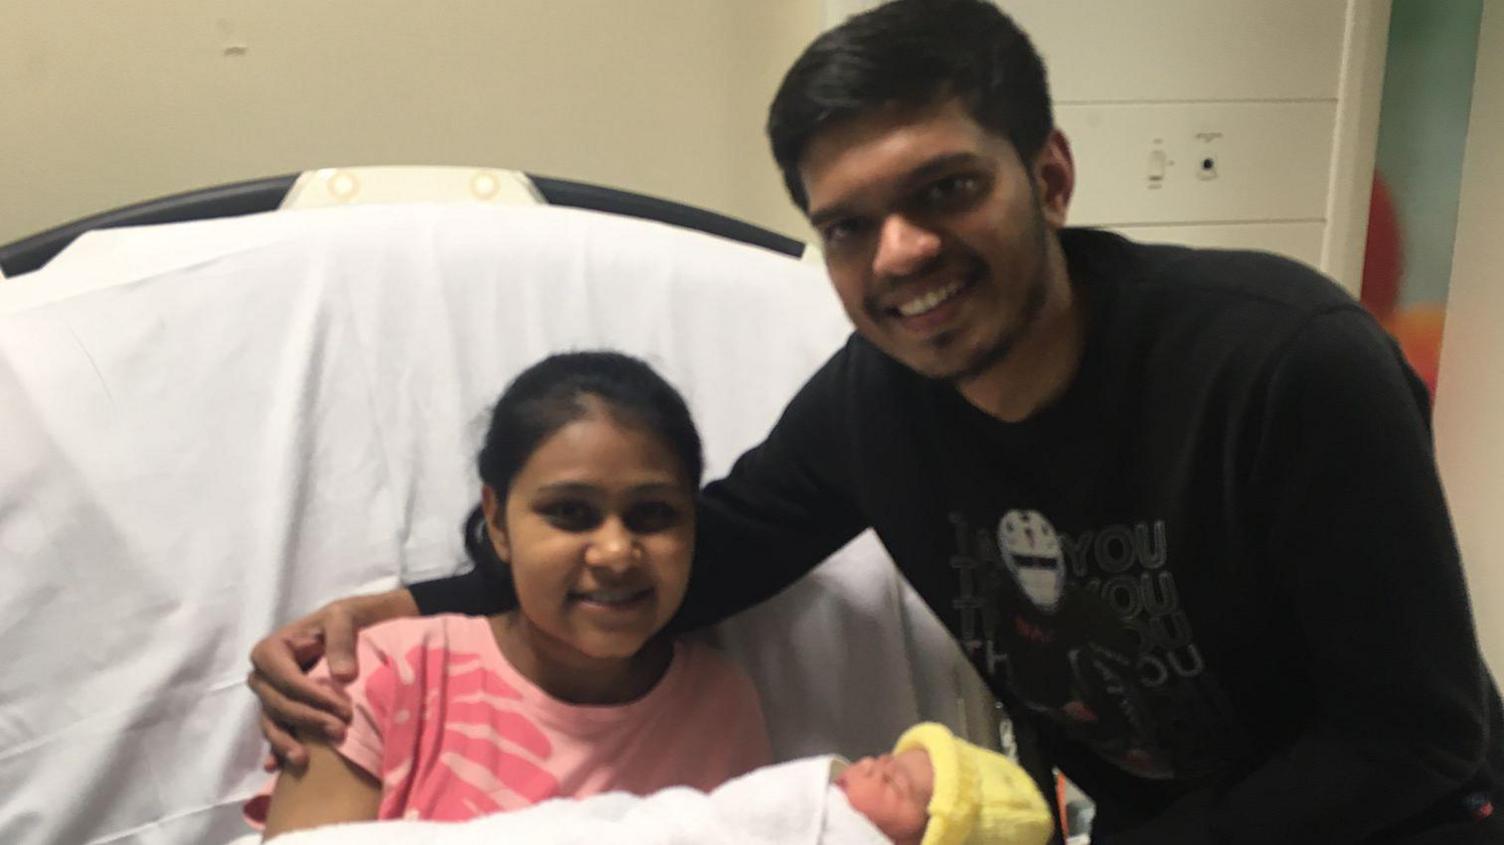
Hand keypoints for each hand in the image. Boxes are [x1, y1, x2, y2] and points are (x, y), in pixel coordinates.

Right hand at [247, 589, 417, 768]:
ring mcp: (268, 696)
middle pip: (279, 704)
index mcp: (270, 650)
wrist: (348, 631)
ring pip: (272, 723)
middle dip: (309, 720)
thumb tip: (344, 677)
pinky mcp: (279, 711)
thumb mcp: (344, 619)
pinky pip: (274, 732)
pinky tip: (276, 768)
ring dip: (288, 742)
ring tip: (304, 760)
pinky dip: (275, 750)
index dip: (313, 697)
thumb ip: (341, 641)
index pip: (288, 680)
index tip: (344, 708)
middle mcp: (262, 675)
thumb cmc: (343, 622)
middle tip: (341, 732)